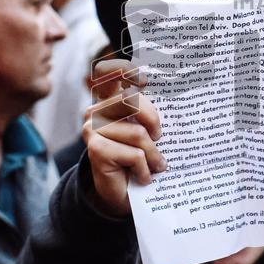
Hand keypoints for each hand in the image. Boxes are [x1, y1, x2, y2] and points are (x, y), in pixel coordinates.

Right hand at [83, 59, 164, 217]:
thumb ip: (149, 113)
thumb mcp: (146, 133)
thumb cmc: (138, 159)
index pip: (113, 75)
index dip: (125, 68)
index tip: (143, 72)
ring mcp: (92, 129)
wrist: (120, 195)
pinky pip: (135, 155)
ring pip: (139, 134)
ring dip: (153, 155)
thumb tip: (170, 91)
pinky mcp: (96, 149)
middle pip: (132, 102)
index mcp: (108, 102)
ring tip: (156, 166)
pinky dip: (145, 170)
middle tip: (158, 140)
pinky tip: (143, 177)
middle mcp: (96, 110)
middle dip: (154, 124)